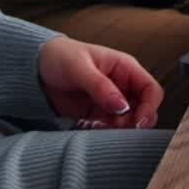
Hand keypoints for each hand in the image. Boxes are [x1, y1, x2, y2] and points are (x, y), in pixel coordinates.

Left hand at [38, 36, 162, 128]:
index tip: (137, 123)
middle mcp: (123, 86)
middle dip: (130, 123)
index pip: (151, 90)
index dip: (149, 108)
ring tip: (91, 124)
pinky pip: (109, 129)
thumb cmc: (60, 56)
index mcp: (125, 68)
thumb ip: (100, 86)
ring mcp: (111, 101)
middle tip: (107, 125)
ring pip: (127, 123)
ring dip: (114, 130)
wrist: (37, 68)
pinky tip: (85, 125)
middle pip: (143, 111)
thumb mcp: (79, 67)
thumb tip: (121, 106)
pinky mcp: (98, 114)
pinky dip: (101, 132)